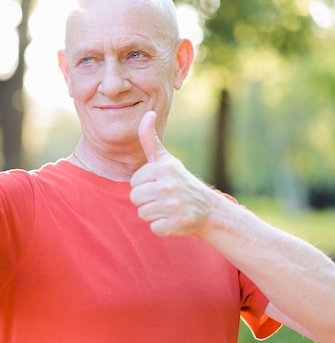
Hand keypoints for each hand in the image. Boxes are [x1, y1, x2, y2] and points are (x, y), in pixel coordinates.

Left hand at [129, 111, 212, 236]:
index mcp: (163, 168)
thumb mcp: (165, 159)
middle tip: (164, 198)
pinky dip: (163, 227)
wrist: (207, 209)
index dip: (144, 185)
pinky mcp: (179, 223)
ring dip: (154, 214)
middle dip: (146, 201)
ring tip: (168, 208)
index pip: (134, 182)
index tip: (159, 184)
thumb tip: (147, 113)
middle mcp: (169, 185)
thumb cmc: (179, 181)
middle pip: (135, 198)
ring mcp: (174, 204)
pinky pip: (155, 228)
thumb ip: (150, 139)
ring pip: (143, 214)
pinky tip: (174, 220)